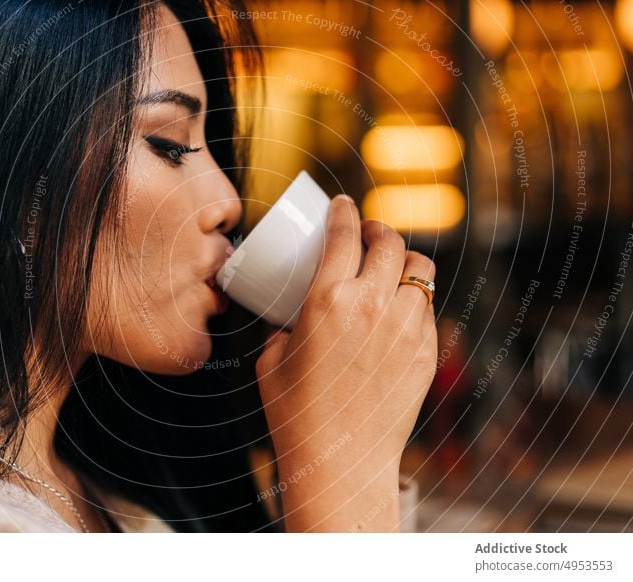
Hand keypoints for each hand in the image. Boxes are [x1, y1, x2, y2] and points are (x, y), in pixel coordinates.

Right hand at [255, 194, 436, 531]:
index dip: (345, 211)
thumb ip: (282, 328)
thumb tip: (288, 317)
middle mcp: (372, 306)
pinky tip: (397, 310)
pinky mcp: (425, 353)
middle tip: (368, 233)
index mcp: (328, 301)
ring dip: (403, 260)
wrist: (340, 463)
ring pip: (420, 271)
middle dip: (378, 229)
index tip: (343, 204)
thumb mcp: (271, 361)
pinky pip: (427, 309)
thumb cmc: (296, 414)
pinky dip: (413, 299)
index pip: (344, 235)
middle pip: (390, 242)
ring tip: (390, 267)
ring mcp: (405, 329)